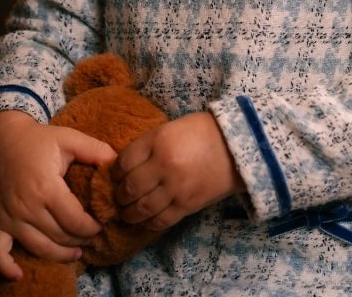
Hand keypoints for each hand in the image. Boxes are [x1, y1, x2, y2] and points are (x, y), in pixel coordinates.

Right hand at [0, 110, 115, 280]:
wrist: (1, 137)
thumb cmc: (38, 139)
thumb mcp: (69, 139)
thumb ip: (95, 150)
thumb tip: (119, 164)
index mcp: (46, 187)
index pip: (75, 221)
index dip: (92, 227)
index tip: (102, 223)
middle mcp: (26, 207)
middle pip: (59, 236)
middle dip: (80, 239)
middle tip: (93, 235)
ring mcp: (9, 217)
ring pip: (37, 248)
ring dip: (59, 254)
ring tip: (76, 252)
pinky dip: (6, 267)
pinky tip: (19, 275)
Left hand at [111, 111, 243, 230]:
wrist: (236, 146)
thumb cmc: (202, 132)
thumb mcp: (171, 128)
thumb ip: (149, 145)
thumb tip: (127, 164)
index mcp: (158, 141)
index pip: (124, 162)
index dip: (115, 172)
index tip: (115, 176)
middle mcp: (164, 165)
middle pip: (130, 187)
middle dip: (119, 195)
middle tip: (118, 196)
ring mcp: (176, 188)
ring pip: (142, 208)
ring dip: (129, 213)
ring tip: (126, 212)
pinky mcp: (187, 205)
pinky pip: (160, 220)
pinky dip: (148, 223)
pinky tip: (145, 220)